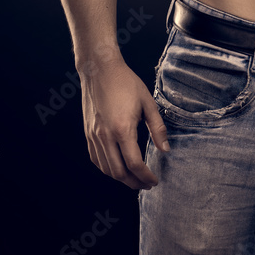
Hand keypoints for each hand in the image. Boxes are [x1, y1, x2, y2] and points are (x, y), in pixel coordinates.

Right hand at [79, 58, 169, 189]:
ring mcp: (94, 136)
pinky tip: (117, 167)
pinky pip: (96, 159)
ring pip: (106, 169)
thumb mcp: (148, 102)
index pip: (134, 164)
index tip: (154, 180)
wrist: (99, 69)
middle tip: (146, 184)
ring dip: (121, 178)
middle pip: (119, 173)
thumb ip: (157, 128)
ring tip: (134, 179)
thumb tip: (165, 150)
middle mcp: (106, 136)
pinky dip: (107, 168)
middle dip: (134, 183)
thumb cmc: (126, 82)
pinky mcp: (88, 133)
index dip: (146, 176)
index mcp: (122, 129)